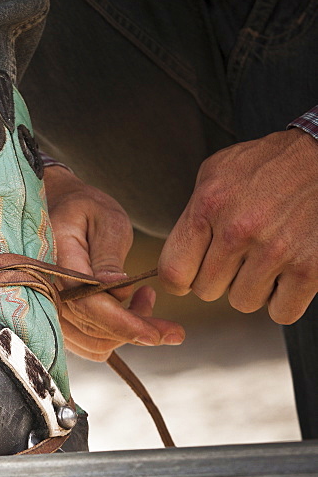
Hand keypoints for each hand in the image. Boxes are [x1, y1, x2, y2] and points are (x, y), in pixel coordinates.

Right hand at [44, 166, 184, 360]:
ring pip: (90, 343)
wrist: (61, 209)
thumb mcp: (108, 220)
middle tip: (173, 327)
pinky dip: (112, 336)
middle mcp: (44, 288)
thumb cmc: (87, 209)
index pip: (87, 303)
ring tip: (146, 299)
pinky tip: (129, 310)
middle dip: (136, 333)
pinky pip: (85, 343)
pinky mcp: (56, 317)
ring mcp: (47, 306)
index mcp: (54, 258)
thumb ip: (109, 256)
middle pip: (91, 329)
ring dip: (126, 334)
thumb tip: (116, 290)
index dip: (123, 324)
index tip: (158, 334)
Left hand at [159, 129, 317, 323]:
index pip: (173, 272)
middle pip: (207, 291)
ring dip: (253, 287)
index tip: (190, 276)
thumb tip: (175, 258)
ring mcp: (275, 251)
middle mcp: (238, 230)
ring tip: (267, 258)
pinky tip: (288, 272)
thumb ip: (194, 214)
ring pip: (243, 303)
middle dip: (220, 278)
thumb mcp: (217, 173)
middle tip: (240, 255)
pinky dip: (285, 300)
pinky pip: (281, 312)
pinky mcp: (310, 270)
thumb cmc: (269, 164)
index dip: (179, 280)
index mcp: (210, 205)